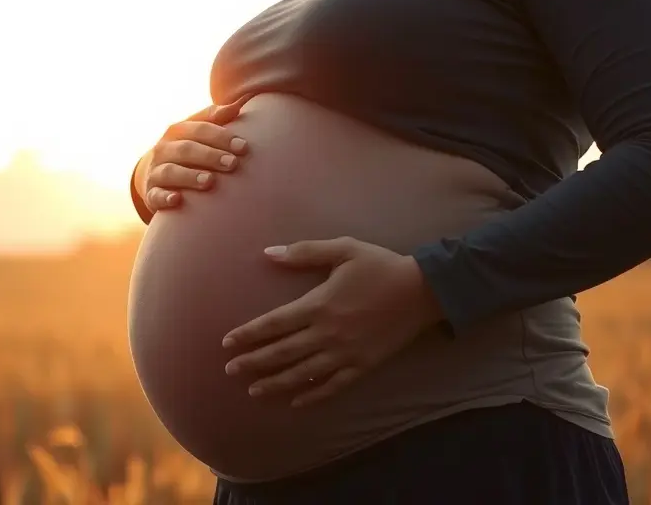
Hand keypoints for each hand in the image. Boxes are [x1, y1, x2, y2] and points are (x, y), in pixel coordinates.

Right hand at [135, 95, 253, 213]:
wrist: (156, 174)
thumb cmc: (187, 149)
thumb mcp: (197, 131)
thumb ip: (216, 118)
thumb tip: (239, 104)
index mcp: (177, 131)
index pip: (200, 129)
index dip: (221, 137)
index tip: (243, 147)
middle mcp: (164, 149)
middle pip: (186, 149)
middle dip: (210, 156)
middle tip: (233, 163)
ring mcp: (156, 172)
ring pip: (170, 172)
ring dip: (189, 176)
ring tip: (210, 181)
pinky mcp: (151, 194)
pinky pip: (155, 196)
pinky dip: (164, 198)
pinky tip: (177, 199)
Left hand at [221, 237, 443, 406]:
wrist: (423, 290)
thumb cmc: (380, 266)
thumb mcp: (343, 249)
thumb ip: (304, 252)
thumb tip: (268, 253)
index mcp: (319, 304)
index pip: (274, 324)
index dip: (248, 334)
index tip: (227, 343)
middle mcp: (327, 333)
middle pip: (282, 352)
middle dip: (254, 363)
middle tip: (231, 371)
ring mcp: (345, 353)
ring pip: (302, 374)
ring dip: (275, 383)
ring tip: (254, 391)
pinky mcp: (363, 366)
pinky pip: (333, 386)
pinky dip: (313, 396)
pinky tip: (296, 402)